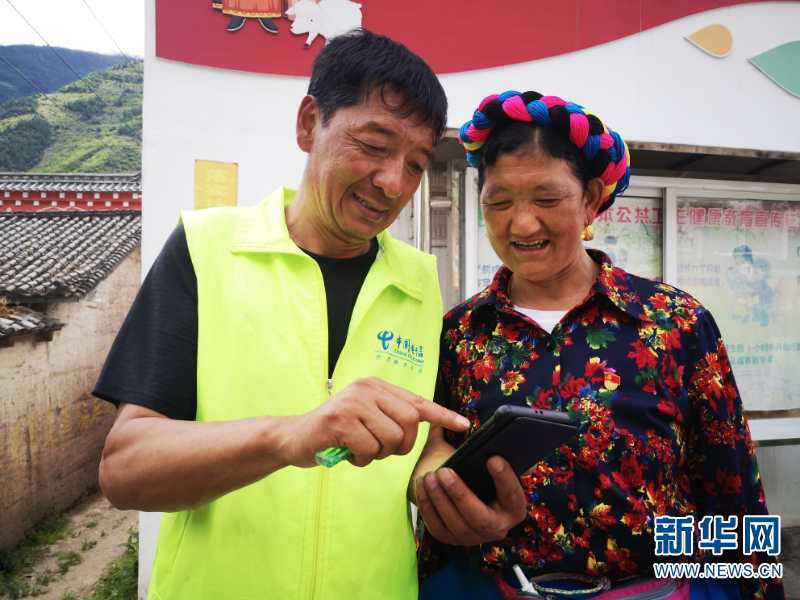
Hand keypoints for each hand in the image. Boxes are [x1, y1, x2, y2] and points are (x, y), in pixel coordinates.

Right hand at [281, 377, 470, 467]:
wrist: (293, 437)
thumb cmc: (336, 432)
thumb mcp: (366, 418)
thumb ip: (390, 417)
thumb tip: (425, 424)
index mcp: (376, 386)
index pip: (417, 401)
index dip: (442, 414)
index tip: (464, 425)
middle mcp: (366, 388)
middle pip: (408, 422)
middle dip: (401, 445)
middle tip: (383, 450)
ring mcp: (352, 402)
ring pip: (389, 438)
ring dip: (377, 454)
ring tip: (359, 449)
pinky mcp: (339, 419)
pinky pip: (368, 448)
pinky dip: (361, 459)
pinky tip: (346, 453)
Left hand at [414, 456, 526, 545]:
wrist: (457, 495)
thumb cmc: (475, 473)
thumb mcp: (484, 461)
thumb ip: (485, 445)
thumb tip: (479, 424)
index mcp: (513, 506)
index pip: (512, 493)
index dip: (504, 477)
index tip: (492, 458)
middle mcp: (497, 527)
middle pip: (480, 516)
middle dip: (460, 495)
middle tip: (444, 471)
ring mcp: (473, 537)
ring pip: (457, 524)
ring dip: (440, 500)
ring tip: (429, 476)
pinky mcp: (451, 539)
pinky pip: (438, 527)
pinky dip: (428, 506)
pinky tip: (421, 486)